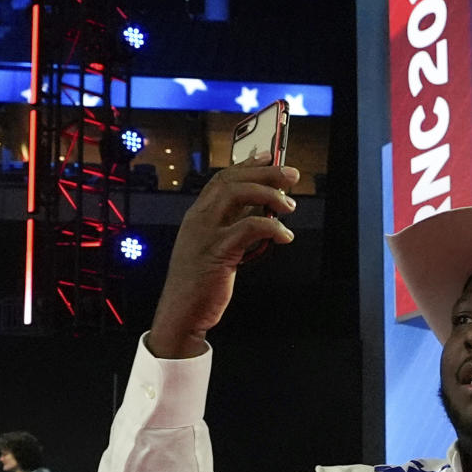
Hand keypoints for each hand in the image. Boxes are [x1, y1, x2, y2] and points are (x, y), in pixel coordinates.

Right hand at [147, 160, 302, 358]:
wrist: (180, 314)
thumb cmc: (198, 284)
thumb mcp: (214, 248)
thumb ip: (232, 228)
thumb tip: (260, 212)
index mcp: (198, 216)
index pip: (222, 178)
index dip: (248, 165)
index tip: (269, 157)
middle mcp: (199, 219)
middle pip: (233, 180)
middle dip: (265, 172)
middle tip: (291, 175)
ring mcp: (206, 233)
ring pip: (238, 195)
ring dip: (269, 194)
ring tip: (290, 205)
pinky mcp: (218, 251)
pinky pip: (249, 227)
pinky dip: (272, 227)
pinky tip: (285, 236)